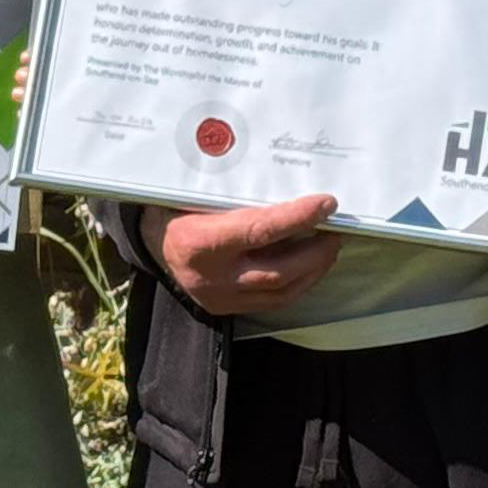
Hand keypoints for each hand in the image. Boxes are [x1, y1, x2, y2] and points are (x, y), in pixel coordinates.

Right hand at [154, 195, 341, 315]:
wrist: (150, 242)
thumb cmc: (178, 207)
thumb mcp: (198, 193)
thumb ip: (236, 194)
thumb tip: (289, 178)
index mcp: (200, 241)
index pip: (260, 231)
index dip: (298, 218)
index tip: (326, 204)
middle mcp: (210, 276)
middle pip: (277, 271)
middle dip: (315, 252)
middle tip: (336, 231)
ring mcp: (218, 298)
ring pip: (278, 293)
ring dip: (311, 271)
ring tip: (329, 248)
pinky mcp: (223, 309)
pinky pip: (269, 303)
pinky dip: (295, 285)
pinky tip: (309, 268)